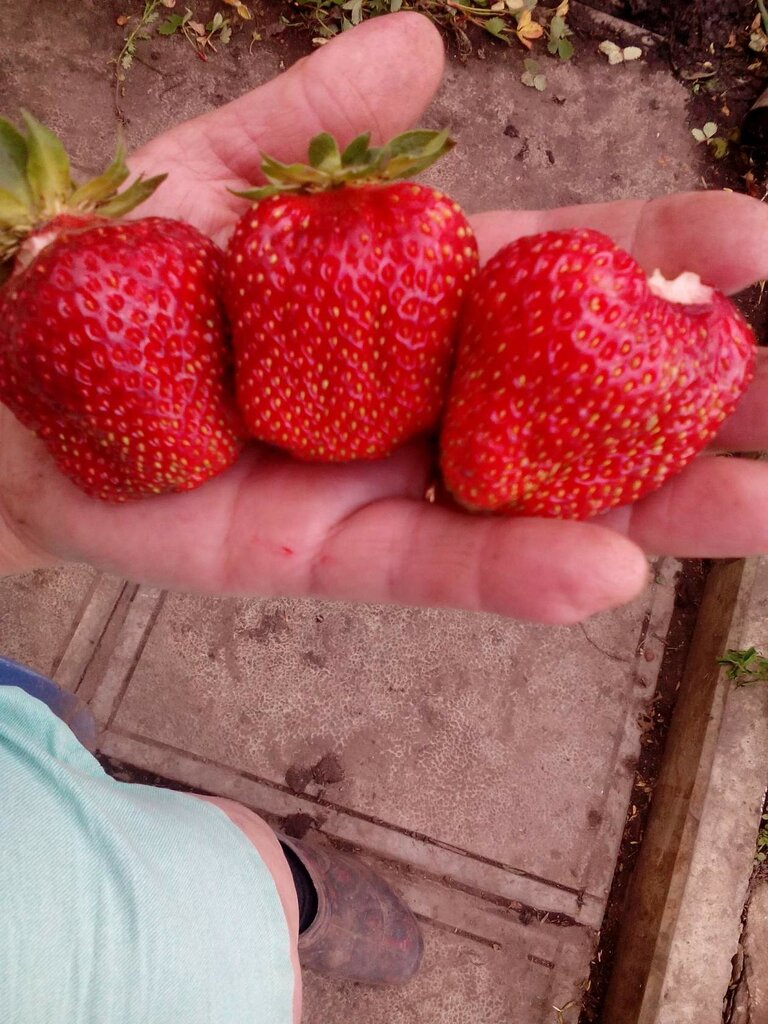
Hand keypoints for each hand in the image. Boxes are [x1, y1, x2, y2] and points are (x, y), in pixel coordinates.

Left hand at [2, 14, 766, 624]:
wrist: (13, 390)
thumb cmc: (110, 277)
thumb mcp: (215, 168)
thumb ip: (322, 121)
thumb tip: (423, 40)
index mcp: (413, 298)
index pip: (558, 274)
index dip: (656, 257)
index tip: (759, 244)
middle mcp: (421, 398)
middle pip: (575, 400)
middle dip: (686, 402)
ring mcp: (382, 484)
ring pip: (532, 502)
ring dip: (646, 508)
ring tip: (755, 508)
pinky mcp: (323, 558)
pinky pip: (432, 568)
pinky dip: (515, 573)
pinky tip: (608, 569)